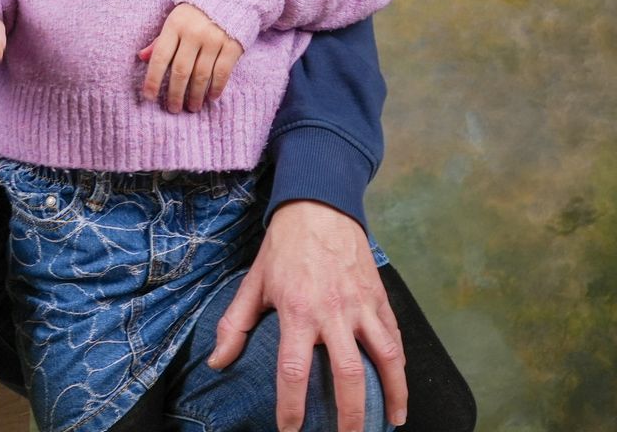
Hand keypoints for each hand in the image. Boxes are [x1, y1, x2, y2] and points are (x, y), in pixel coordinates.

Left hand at [139, 1, 241, 111]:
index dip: (153, 79)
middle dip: (175, 93)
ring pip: (201, 75)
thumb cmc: (197, 11)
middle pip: (181, 70)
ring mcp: (214, 39)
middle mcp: (194, 33)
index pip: (160, 57)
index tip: (149, 97)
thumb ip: (160, 40)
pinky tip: (210, 97)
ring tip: (191, 107)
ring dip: (195, 95)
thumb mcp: (175, 19)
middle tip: (173, 109)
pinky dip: (216, 87)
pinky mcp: (233, 45)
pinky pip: (222, 72)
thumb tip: (142, 57)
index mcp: (175, 25)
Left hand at [208, 200, 407, 430]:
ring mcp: (361, 306)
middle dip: (350, 415)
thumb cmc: (283, 247)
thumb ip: (234, 325)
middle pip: (348, 375)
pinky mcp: (380, 299)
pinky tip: (399, 387)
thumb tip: (216, 362)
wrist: (319, 207)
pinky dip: (400, 366)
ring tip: (391, 422)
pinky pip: (395, 338)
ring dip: (392, 394)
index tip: (290, 431)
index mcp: (297, 311)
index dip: (292, 407)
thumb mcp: (252, 283)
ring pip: (385, 359)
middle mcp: (333, 312)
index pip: (294, 370)